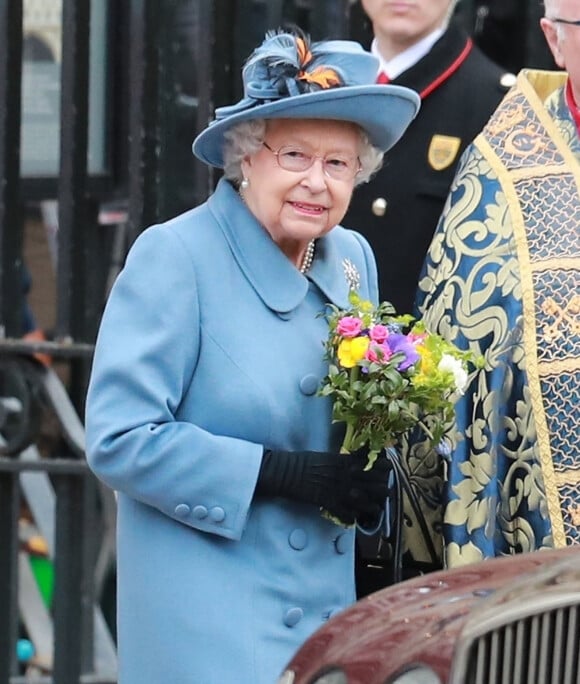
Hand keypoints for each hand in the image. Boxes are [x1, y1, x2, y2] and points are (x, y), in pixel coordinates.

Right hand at [256, 448, 389, 524]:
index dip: (384, 467)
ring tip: (375, 509)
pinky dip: (352, 518)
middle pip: (375, 484)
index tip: (388, 469)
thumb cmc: (305, 460)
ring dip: (373, 507)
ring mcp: (339, 491)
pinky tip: (354, 519)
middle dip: (383, 489)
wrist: (288, 471)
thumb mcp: (328, 454)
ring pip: (366, 502)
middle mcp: (347, 476)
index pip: (373, 463)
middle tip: (384, 492)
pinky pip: (347, 514)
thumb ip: (344, 458)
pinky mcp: (330, 503)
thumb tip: (357, 456)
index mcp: (346, 461)